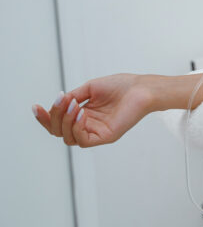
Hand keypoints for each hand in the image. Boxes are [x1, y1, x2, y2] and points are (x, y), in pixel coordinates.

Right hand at [32, 74, 153, 147]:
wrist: (142, 88)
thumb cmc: (121, 86)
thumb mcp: (90, 88)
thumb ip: (72, 97)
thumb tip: (57, 104)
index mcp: (83, 114)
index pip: (58, 122)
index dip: (45, 117)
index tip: (36, 106)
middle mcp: (88, 125)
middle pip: (58, 131)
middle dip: (53, 117)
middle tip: (61, 101)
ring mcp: (96, 132)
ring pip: (67, 137)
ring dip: (65, 120)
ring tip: (74, 104)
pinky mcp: (106, 137)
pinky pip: (82, 140)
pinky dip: (76, 127)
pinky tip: (81, 113)